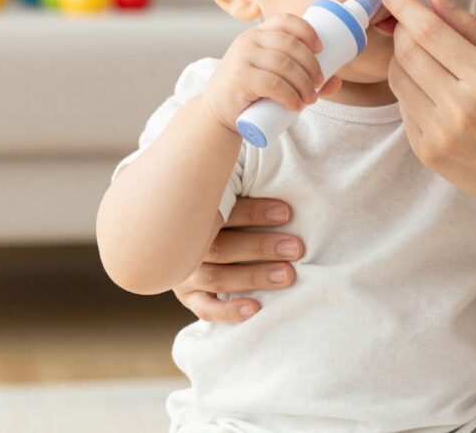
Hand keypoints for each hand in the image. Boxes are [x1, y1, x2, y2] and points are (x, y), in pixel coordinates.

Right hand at [172, 197, 305, 321]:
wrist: (180, 232)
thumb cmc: (219, 208)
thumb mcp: (222, 194)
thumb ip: (237, 188)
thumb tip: (273, 164)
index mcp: (193, 213)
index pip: (223, 212)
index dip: (255, 213)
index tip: (286, 213)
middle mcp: (185, 244)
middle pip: (222, 247)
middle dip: (262, 247)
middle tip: (296, 248)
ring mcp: (184, 272)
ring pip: (217, 277)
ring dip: (254, 276)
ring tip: (287, 275)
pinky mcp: (188, 295)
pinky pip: (205, 308)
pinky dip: (228, 310)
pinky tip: (254, 308)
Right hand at [201, 14, 342, 132]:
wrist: (217, 112)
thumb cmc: (251, 91)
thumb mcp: (274, 77)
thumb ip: (303, 77)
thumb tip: (335, 81)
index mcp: (258, 33)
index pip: (285, 20)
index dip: (307, 31)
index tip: (321, 49)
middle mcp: (249, 40)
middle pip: (290, 45)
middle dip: (311, 65)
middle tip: (318, 85)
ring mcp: (242, 58)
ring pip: (284, 65)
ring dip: (304, 84)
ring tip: (309, 99)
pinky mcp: (240, 79)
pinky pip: (272, 83)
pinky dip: (290, 95)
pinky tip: (296, 105)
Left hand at [381, 0, 475, 222]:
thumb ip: (471, 28)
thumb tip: (433, 0)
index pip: (432, 33)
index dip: (406, 7)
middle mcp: (459, 106)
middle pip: (408, 53)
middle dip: (401, 31)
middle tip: (406, 22)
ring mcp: (439, 132)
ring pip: (399, 79)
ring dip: (402, 60)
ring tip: (422, 58)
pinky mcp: (425, 151)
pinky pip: (403, 107)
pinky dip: (410, 91)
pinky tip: (431, 92)